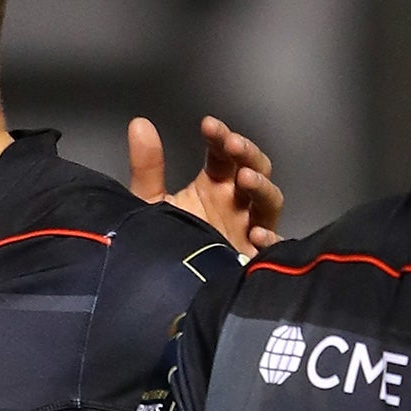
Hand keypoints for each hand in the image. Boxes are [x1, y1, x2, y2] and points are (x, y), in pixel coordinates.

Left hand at [127, 115, 280, 254]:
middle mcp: (236, 203)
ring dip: (261, 187)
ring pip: (269, 201)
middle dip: (247, 154)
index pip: (224, 154)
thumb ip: (147, 167)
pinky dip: (269, 238)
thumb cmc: (165, 240)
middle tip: (232, 145)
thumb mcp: (150, 201)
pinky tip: (257, 233)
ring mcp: (248, 228)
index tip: (208, 125)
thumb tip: (138, 124)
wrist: (165, 286)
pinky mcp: (252, 258)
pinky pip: (272, 248)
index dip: (221, 137)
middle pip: (255, 169)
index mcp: (214, 186)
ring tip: (244, 178)